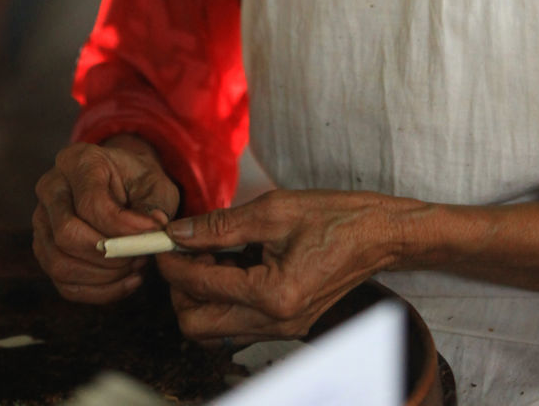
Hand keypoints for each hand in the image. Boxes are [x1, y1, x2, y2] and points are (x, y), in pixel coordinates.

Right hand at [33, 135, 180, 303]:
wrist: (123, 184)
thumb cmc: (138, 181)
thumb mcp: (155, 183)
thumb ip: (154, 204)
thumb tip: (154, 230)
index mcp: (77, 161)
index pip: (91, 203)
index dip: (123, 226)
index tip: (153, 233)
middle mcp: (51, 188)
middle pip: (66, 235)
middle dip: (109, 255)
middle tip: (142, 255)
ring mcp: (41, 222)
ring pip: (60, 265)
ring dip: (104, 276)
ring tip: (136, 265)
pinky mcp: (44, 250)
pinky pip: (64, 284)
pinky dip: (98, 291)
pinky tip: (126, 281)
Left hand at [157, 188, 410, 346]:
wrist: (378, 234)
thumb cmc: (335, 217)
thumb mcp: (274, 209)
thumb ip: (220, 225)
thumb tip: (179, 232)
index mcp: (272, 294)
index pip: (199, 285)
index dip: (171, 261)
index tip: (160, 240)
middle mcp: (275, 322)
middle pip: (197, 325)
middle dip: (180, 288)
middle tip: (185, 251)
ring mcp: (282, 329)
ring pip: (214, 330)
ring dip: (201, 295)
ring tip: (212, 254)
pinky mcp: (287, 325)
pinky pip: (237, 324)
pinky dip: (223, 298)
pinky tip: (233, 264)